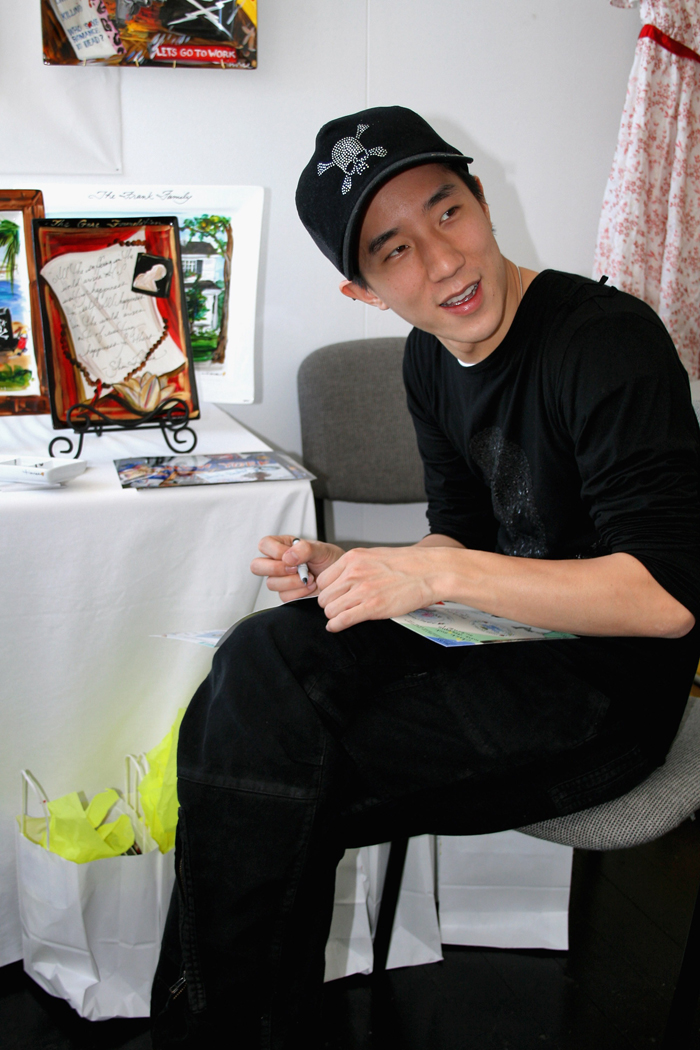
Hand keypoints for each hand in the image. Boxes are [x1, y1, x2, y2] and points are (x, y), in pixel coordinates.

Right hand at [250, 535, 344, 601]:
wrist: (341, 578)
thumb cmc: (331, 560)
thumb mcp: (321, 549)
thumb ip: (304, 549)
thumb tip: (286, 557)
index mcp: (283, 545)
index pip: (264, 545)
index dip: (275, 552)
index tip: (292, 557)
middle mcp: (278, 562)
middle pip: (257, 566)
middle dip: (276, 569)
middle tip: (295, 570)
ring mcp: (281, 579)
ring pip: (271, 583)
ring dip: (292, 582)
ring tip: (310, 578)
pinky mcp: (287, 594)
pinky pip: (284, 596)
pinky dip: (299, 592)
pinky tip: (310, 587)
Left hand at [316, 546, 444, 631]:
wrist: (430, 571)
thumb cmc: (408, 564)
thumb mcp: (375, 556)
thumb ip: (356, 566)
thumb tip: (342, 578)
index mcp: (353, 558)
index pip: (323, 580)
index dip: (327, 591)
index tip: (333, 596)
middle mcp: (354, 573)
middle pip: (324, 596)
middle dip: (330, 604)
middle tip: (339, 608)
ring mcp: (362, 590)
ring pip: (330, 610)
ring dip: (334, 616)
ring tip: (342, 617)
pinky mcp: (372, 607)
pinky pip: (342, 620)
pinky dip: (336, 626)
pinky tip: (337, 627)